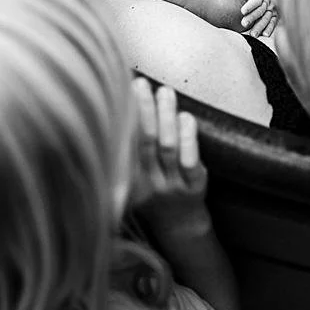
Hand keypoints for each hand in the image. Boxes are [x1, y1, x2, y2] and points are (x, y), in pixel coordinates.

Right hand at [129, 79, 208, 233]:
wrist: (179, 226)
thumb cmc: (151, 194)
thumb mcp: (129, 183)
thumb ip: (123, 156)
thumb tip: (114, 111)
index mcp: (128, 182)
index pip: (123, 147)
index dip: (122, 119)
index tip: (119, 93)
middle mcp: (149, 185)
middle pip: (145, 142)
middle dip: (144, 110)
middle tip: (141, 83)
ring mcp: (173, 186)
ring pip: (168, 147)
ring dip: (166, 116)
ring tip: (165, 91)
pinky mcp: (195, 186)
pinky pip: (191, 160)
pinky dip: (188, 136)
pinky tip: (185, 116)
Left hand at [238, 0, 282, 36]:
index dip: (249, 5)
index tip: (242, 11)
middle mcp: (269, 2)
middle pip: (260, 11)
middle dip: (252, 18)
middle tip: (243, 24)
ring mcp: (275, 9)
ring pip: (267, 19)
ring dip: (260, 26)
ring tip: (253, 34)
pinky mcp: (279, 15)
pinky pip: (275, 22)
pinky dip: (271, 28)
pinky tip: (265, 35)